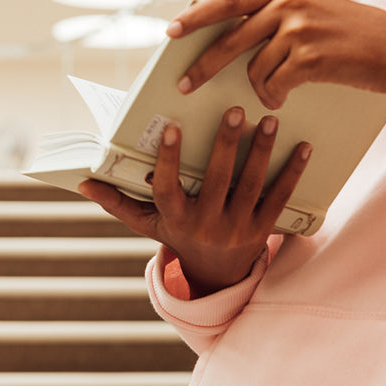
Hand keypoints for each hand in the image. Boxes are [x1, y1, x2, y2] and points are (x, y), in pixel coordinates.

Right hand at [78, 104, 310, 296]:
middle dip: (227, 144)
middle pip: (217, 181)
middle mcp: (206, 225)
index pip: (168, 187)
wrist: (217, 275)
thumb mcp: (148, 224)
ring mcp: (237, 228)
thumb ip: (118, 202)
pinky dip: (292, 172)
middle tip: (236, 110)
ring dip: (262, 152)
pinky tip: (303, 147)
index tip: (170, 127)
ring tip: (270, 120)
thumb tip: (82, 182)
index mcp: (176, 219)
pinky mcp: (263, 229)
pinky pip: (280, 198)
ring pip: (251, 186)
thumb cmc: (178, 235)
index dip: (168, 159)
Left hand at [169, 0, 385, 148]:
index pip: (228, 1)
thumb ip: (277, 15)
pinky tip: (284, 98)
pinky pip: (273, 86)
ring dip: (259, 89)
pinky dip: (274, 97)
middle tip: (183, 84)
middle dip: (202, 65)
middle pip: (229, 39)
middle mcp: (288, 4)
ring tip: (273, 93)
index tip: (171, 30)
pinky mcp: (310, 57)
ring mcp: (299, 30)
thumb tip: (235, 36)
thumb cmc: (352, 35)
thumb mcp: (313, 10)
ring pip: (254, 69)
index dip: (196, 16)